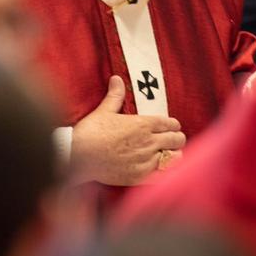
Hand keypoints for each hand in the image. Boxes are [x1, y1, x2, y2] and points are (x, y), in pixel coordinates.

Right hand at [69, 76, 185, 185]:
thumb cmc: (91, 132)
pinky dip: (165, 170)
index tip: (170, 127)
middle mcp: (149, 142)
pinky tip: (159, 168)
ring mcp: (146, 161)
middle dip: (176, 139)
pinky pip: (163, 174)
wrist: (78, 156)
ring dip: (173, 155)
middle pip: (177, 140)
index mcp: (143, 123)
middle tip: (171, 140)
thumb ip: (115, 96)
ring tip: (166, 154)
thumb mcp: (104, 110)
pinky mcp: (140, 177)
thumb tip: (117, 79)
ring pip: (175, 158)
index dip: (173, 125)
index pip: (171, 124)